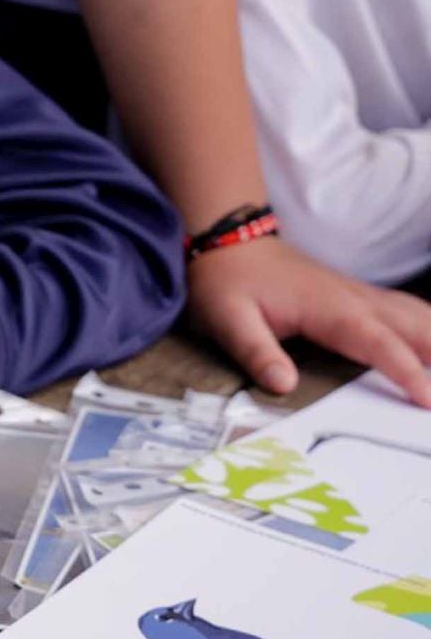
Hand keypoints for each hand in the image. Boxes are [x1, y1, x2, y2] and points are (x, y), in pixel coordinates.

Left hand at [188, 236, 430, 407]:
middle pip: (415, 327)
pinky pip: (408, 312)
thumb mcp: (227, 317)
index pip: (377, 342)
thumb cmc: (229, 281)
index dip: (404, 370)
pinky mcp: (361, 298)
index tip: (427, 399)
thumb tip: (282, 385)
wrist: (230, 239)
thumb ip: (255, 351)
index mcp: (329, 309)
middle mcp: (356, 300)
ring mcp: (362, 296)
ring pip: (419, 316)